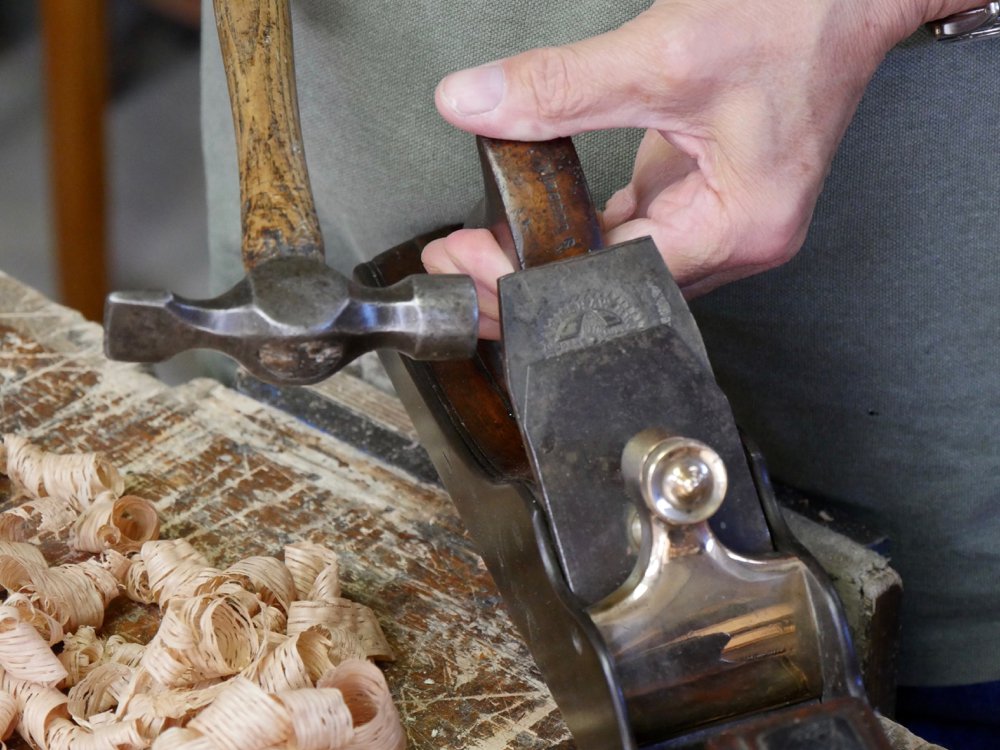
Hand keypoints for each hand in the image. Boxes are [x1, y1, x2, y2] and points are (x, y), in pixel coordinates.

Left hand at [422, 0, 975, 338]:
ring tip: (487, 244)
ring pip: (621, 258)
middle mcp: (734, 239)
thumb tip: (475, 103)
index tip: (470, 266)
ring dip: (556, 253)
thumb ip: (563, 86)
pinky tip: (544, 216)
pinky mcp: (706, 194)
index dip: (534, 275)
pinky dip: (587, 224)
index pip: (616, 278)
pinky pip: (636, 226)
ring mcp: (721, 219)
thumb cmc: (794, 20)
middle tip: (461, 262)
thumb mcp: (664, 54)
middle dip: (533, 275)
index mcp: (740, 228)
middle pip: (616, 282)